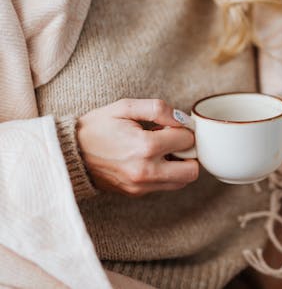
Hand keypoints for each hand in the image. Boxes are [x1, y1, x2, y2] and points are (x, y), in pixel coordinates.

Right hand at [77, 99, 197, 196]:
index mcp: (144, 147)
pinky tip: (152, 160)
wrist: (70, 153)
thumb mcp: (125, 107)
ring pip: (182, 182)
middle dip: (189, 153)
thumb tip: (183, 119)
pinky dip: (167, 173)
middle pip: (192, 170)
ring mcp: (142, 186)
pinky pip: (166, 186)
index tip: (169, 126)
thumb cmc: (97, 127)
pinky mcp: (137, 193)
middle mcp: (146, 171)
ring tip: (162, 151)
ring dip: (180, 165)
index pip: (187, 140)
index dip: (183, 129)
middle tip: (173, 142)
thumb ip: (158, 109)